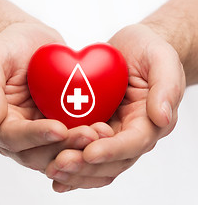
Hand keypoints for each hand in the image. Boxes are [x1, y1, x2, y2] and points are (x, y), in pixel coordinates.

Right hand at [0, 22, 104, 171]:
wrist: (32, 44)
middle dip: (64, 146)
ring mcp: (39, 131)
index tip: (59, 129)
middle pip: (37, 152)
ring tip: (100, 134)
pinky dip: (85, 138)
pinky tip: (102, 130)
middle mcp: (17, 133)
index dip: (35, 136)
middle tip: (89, 135)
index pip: (12, 138)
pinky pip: (71, 137)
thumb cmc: (10, 47)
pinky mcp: (58, 124)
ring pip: (57, 151)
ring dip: (78, 146)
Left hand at [45, 24, 185, 191]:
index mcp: (149, 120)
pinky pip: (81, 146)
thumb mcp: (161, 59)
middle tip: (61, 164)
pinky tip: (51, 164)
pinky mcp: (93, 124)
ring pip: (95, 161)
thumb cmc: (148, 50)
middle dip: (86, 165)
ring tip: (52, 168)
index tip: (89, 152)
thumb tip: (162, 117)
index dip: (112, 150)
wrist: (129, 49)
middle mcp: (130, 132)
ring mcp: (111, 130)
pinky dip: (68, 158)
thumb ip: (166, 86)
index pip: (133, 143)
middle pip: (111, 160)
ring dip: (75, 169)